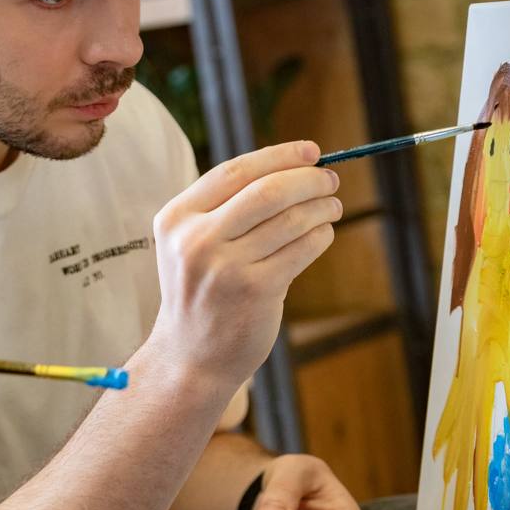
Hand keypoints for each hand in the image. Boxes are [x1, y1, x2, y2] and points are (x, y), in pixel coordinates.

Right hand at [149, 142, 340, 388]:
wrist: (190, 357)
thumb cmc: (201, 293)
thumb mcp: (191, 244)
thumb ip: (226, 208)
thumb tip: (293, 167)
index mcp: (176, 219)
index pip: (235, 171)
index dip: (279, 156)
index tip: (311, 151)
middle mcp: (196, 240)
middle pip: (267, 190)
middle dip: (308, 179)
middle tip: (330, 180)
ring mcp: (225, 267)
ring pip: (290, 219)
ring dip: (321, 207)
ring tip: (332, 206)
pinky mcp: (255, 291)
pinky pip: (301, 250)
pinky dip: (320, 236)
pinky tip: (323, 234)